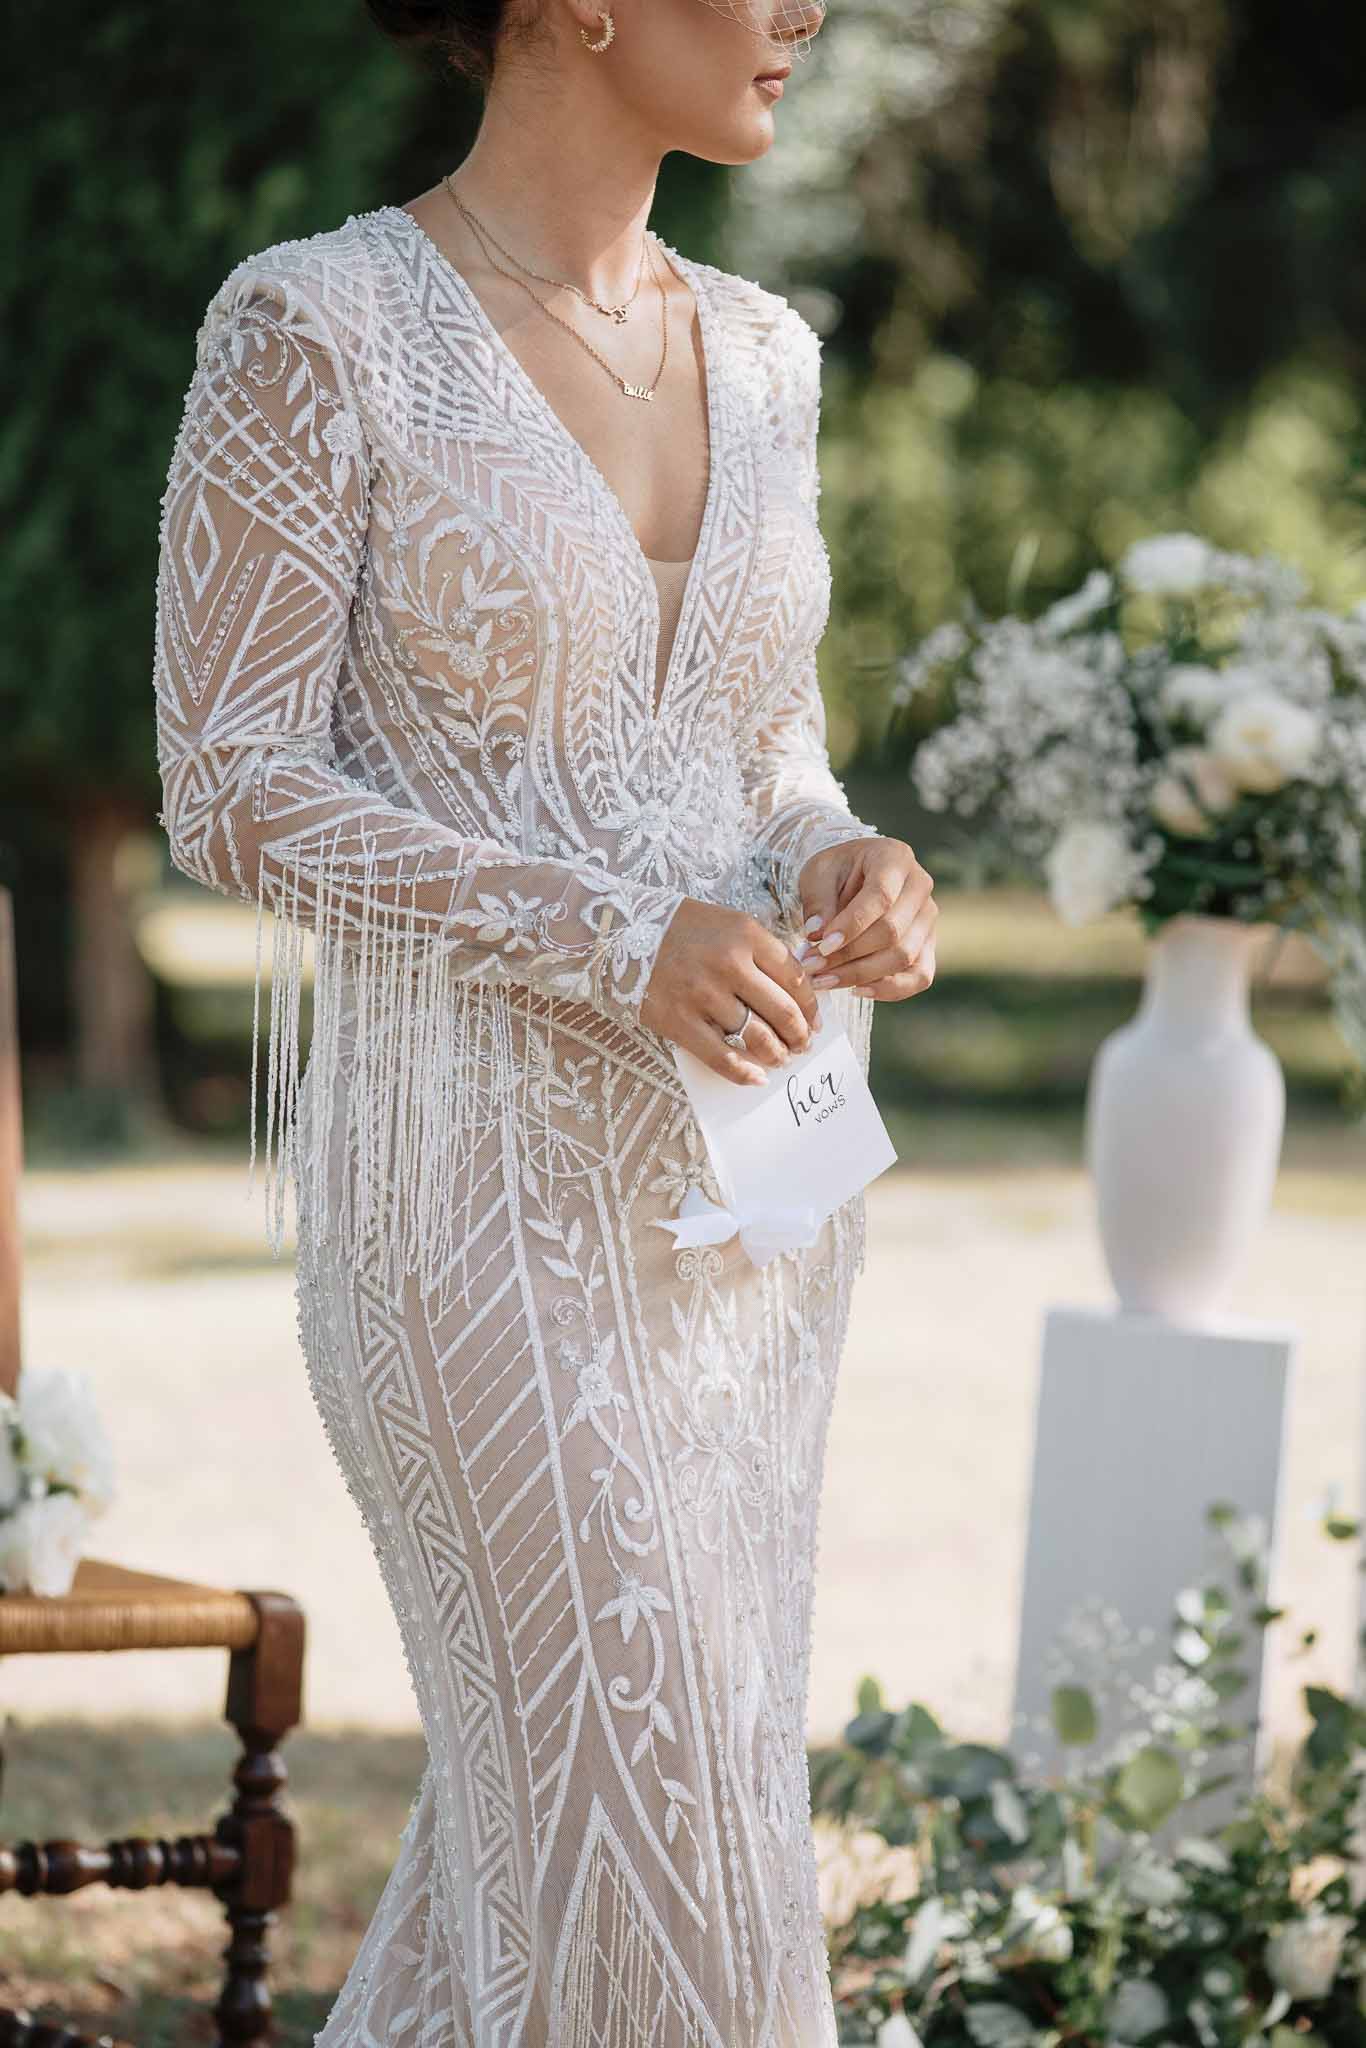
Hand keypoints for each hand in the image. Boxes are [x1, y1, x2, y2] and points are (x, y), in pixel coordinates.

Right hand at [639, 898, 819, 1085]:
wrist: (620, 931)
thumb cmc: (681, 929)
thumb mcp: (727, 923)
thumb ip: (761, 951)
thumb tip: (797, 991)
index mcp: (746, 934)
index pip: (795, 977)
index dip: (811, 1005)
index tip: (814, 1020)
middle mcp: (728, 963)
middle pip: (783, 1011)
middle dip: (800, 1035)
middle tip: (803, 1044)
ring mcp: (702, 994)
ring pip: (757, 1037)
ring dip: (777, 1054)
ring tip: (781, 1058)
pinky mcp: (678, 1021)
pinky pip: (721, 1056)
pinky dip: (744, 1072)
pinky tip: (756, 1077)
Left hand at [793, 838, 937, 1000]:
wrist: (853, 875)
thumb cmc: (835, 871)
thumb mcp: (818, 874)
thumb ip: (818, 901)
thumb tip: (817, 934)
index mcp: (895, 858)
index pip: (881, 897)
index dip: (852, 926)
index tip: (821, 945)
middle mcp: (920, 886)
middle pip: (893, 932)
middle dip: (849, 955)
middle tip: (811, 966)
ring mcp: (928, 918)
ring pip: (904, 957)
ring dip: (861, 975)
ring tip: (823, 980)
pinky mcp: (927, 945)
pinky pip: (919, 976)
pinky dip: (890, 989)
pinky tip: (856, 990)